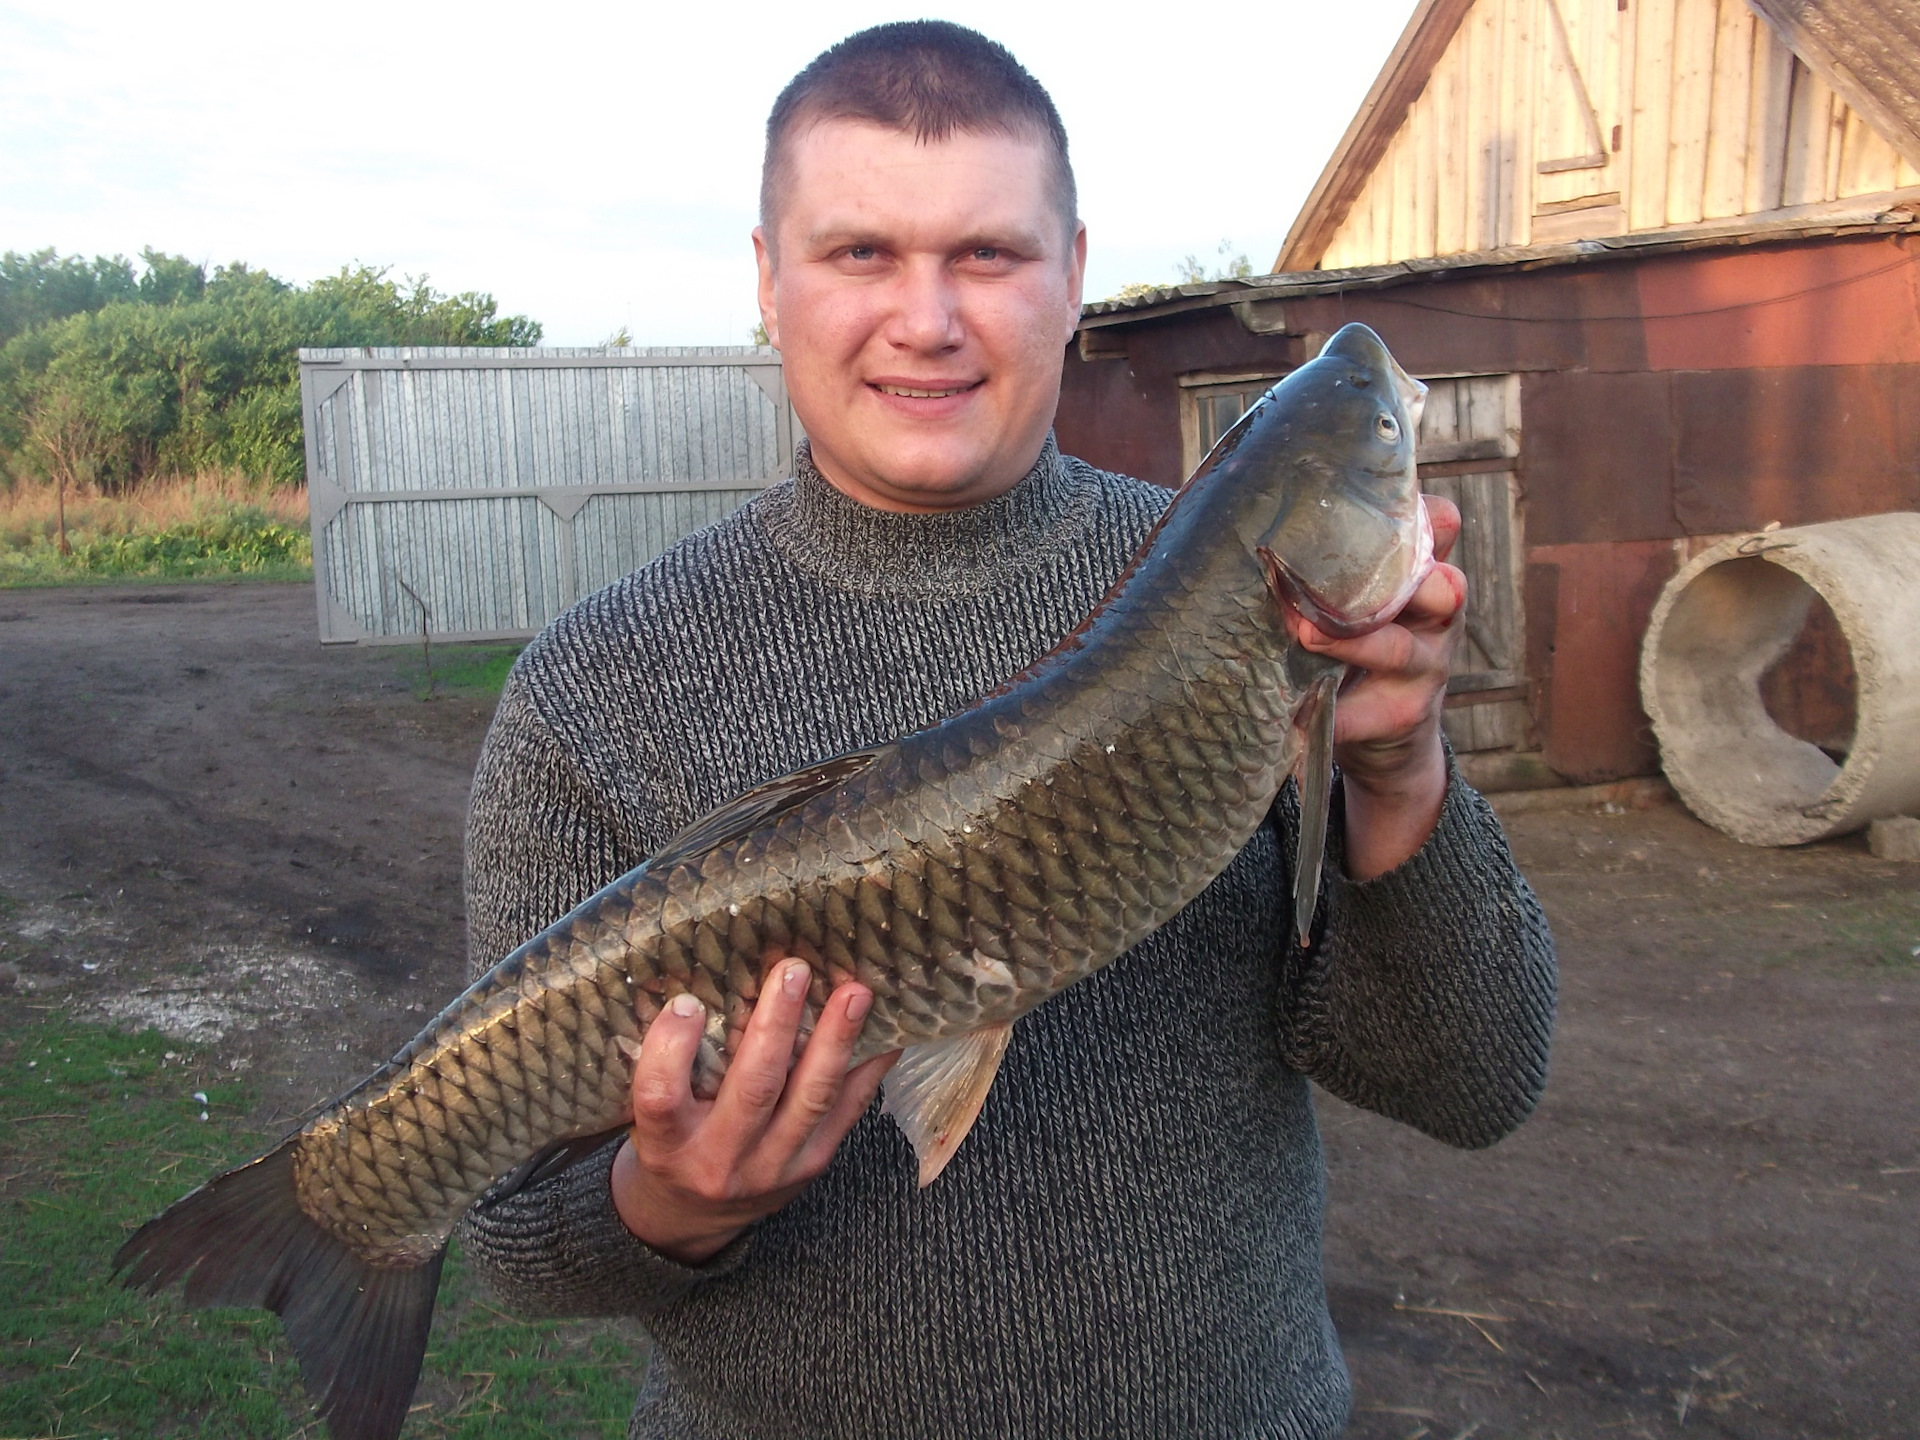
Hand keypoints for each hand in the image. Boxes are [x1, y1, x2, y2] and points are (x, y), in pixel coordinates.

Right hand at [610, 959, 897, 1263]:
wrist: (693, 1217)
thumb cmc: (670, 1143)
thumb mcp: (647, 1114)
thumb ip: (666, 1065)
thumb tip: (695, 976)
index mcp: (665, 1143)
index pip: (660, 1097)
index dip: (671, 1049)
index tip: (687, 1003)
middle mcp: (719, 1159)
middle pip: (752, 1089)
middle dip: (777, 1025)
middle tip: (794, 970)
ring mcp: (772, 1166)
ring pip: (811, 1099)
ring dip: (836, 1041)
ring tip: (854, 993)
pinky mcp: (812, 1164)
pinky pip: (847, 1112)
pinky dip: (868, 1069)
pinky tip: (885, 1032)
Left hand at [1289, 494, 1465, 879]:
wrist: (1382, 727)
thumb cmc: (1363, 638)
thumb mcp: (1365, 594)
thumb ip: (1337, 563)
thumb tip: (1253, 526)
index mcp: (1428, 572)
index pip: (1442, 526)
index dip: (1421, 513)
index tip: (1371, 505)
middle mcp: (1437, 616)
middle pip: (1442, 587)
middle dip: (1395, 578)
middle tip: (1334, 574)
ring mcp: (1426, 669)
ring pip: (1399, 649)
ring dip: (1351, 641)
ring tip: (1306, 634)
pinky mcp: (1401, 716)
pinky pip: (1362, 713)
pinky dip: (1326, 710)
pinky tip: (1292, 707)